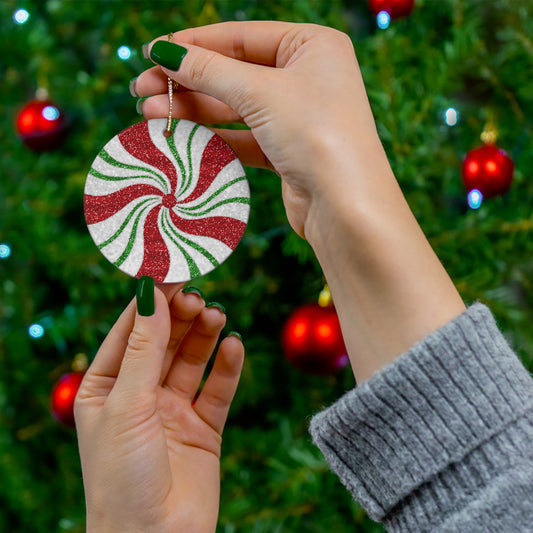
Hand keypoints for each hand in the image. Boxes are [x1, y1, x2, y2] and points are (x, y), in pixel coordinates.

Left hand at [75, 284, 243, 532]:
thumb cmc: (122, 477)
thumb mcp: (127, 404)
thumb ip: (144, 348)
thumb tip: (151, 293)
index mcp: (106, 387)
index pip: (130, 330)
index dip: (150, 300)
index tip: (171, 270)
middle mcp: (139, 394)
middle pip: (164, 340)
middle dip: (180, 316)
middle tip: (198, 296)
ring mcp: (172, 409)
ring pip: (192, 359)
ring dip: (204, 335)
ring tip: (216, 315)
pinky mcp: (204, 426)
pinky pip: (218, 388)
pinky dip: (227, 366)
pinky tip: (234, 346)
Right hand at [134, 21, 384, 239]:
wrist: (346, 207)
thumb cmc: (316, 134)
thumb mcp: (260, 92)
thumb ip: (209, 71)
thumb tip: (164, 51)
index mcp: (312, 46)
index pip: (241, 37)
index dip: (194, 44)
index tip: (152, 52)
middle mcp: (307, 77)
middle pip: (234, 72)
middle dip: (187, 81)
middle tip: (141, 89)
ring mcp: (298, 116)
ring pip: (235, 107)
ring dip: (193, 111)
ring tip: (150, 114)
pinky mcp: (288, 151)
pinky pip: (243, 137)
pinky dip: (213, 137)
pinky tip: (180, 137)